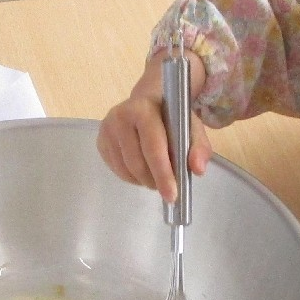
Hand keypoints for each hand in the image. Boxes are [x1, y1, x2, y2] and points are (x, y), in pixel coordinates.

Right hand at [97, 54, 211, 202]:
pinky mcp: (100, 141)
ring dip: (143, 181)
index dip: (163, 173)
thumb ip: (199, 147)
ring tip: (156, 177)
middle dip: (154, 181)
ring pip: (126, 170)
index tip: (172, 195)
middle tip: (167, 188)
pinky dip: (132, 178)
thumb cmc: (171, 118)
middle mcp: (121, 116)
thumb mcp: (191, 128)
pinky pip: (117, 170)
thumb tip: (198, 169)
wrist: (148, 104)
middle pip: (137, 162)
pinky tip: (142, 170)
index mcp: (145, 109)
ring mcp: (107, 130)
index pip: (153, 147)